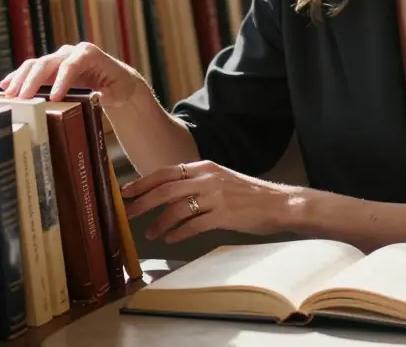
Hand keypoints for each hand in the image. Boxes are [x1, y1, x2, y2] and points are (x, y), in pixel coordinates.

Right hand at [0, 42, 145, 104]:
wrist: (114, 79)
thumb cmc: (117, 85)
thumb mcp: (118, 90)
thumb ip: (107, 94)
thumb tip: (96, 97)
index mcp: (88, 53)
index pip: (71, 65)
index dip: (62, 80)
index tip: (54, 98)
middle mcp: (70, 52)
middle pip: (48, 62)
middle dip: (34, 79)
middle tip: (22, 97)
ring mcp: (58, 59)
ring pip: (36, 64)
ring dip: (21, 78)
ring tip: (9, 93)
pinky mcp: (50, 69)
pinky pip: (32, 71)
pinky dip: (19, 77)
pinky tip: (6, 86)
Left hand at [121, 160, 300, 242]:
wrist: (279, 203)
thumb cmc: (249, 194)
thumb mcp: (221, 179)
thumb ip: (197, 182)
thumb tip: (169, 192)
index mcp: (204, 167)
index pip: (166, 172)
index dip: (143, 182)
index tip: (126, 191)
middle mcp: (207, 178)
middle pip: (165, 189)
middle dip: (142, 202)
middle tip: (128, 213)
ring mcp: (215, 196)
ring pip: (176, 209)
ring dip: (159, 223)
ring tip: (151, 233)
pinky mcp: (224, 215)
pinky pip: (193, 225)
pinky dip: (178, 233)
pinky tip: (171, 239)